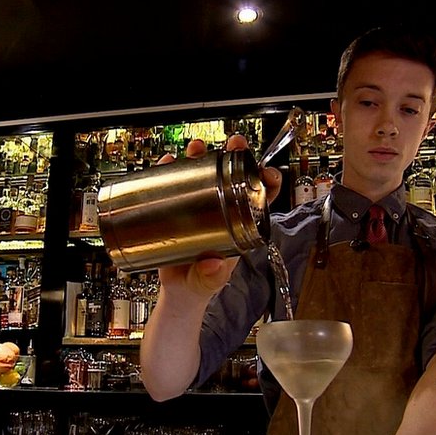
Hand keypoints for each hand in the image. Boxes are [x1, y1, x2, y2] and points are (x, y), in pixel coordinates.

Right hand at [153, 135, 281, 300]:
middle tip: (233, 144)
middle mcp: (222, 211)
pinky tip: (168, 161)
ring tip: (196, 148)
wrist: (176, 290)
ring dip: (202, 157)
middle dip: (235, 156)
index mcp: (239, 226)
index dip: (267, 182)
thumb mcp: (207, 284)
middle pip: (233, 177)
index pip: (260, 199)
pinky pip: (175, 183)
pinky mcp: (177, 206)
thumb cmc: (199, 285)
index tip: (267, 172)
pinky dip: (171, 169)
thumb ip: (211, 279)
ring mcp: (199, 206)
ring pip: (204, 174)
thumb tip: (213, 266)